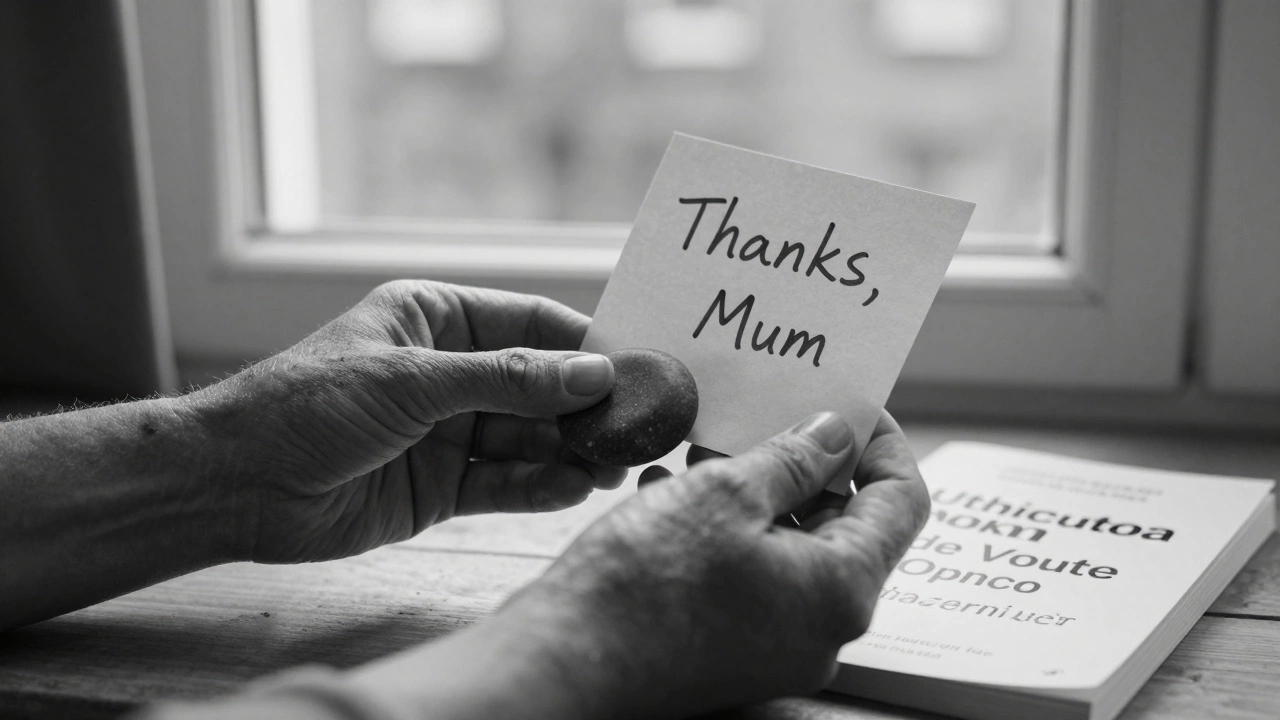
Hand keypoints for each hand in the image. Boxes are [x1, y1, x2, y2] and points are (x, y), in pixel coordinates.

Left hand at [185, 281, 625, 563]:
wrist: (235, 486)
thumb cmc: (305, 406)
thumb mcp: (411, 381)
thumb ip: (506, 380)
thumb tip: (591, 372)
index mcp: (437, 319)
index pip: (530, 322)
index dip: (583, 343)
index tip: (635, 365)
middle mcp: (448, 372)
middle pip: (538, 385)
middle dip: (583, 406)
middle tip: (636, 426)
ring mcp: (447, 432)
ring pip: (527, 439)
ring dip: (567, 452)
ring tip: (611, 465)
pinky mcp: (442, 488)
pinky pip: (503, 484)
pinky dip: (537, 488)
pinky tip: (570, 490)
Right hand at [486, 409, 929, 718]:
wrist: (565, 661)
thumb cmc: (644, 583)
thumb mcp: (725, 492)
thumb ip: (793, 458)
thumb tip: (835, 433)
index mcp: (841, 590)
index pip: (902, 502)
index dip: (881, 444)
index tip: (850, 406)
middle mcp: (820, 629)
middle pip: (846, 526)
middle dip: (809, 463)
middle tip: (770, 413)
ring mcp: (775, 645)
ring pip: (789, 548)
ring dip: (758, 491)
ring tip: (710, 447)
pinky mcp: (730, 649)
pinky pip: (749, 576)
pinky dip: (725, 530)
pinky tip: (671, 491)